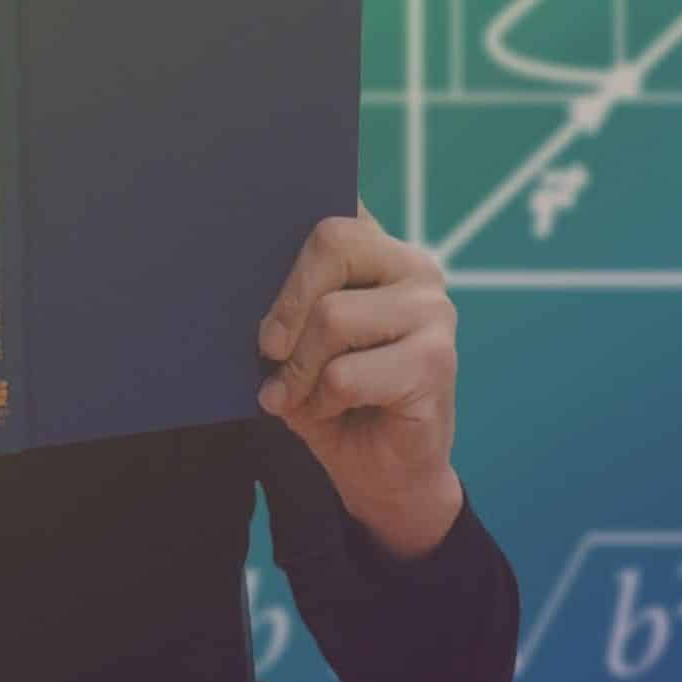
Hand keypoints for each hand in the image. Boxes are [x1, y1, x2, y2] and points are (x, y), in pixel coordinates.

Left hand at [257, 202, 462, 557]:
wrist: (383, 472)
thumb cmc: (333, 399)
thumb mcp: (296, 348)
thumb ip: (284, 310)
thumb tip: (246, 291)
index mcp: (380, 250)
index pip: (335, 208)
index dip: (291, 223)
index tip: (256, 253)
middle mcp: (414, 267)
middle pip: (332, 243)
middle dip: (285, 304)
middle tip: (267, 350)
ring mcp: (432, 312)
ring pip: (332, 316)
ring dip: (298, 369)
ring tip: (293, 395)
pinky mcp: (435, 362)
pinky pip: (345, 374)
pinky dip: (320, 401)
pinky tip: (328, 412)